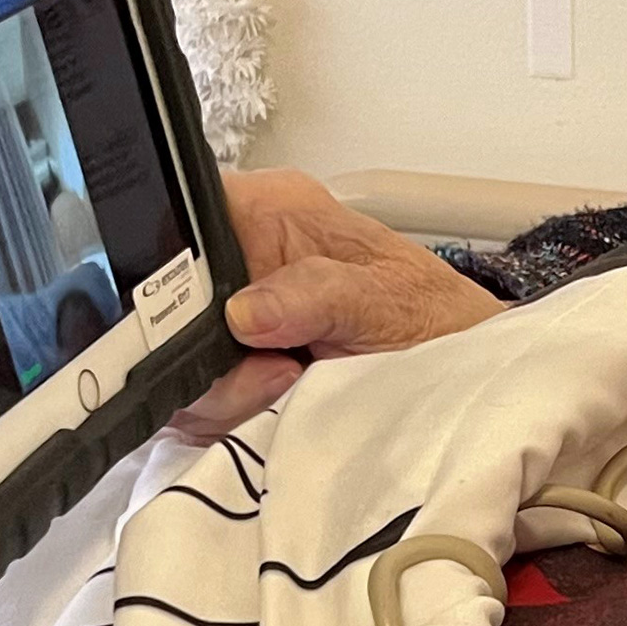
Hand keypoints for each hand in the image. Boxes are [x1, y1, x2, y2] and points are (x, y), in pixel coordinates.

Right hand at [167, 170, 504, 442]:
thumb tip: (246, 311)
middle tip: (274, 369)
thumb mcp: (384, 301)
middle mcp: (240, 259)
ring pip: (172, 357)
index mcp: (269, 210)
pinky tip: (277, 406)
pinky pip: (193, 396)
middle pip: (161, 301)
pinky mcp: (232, 370)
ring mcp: (231, 319)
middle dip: (204, 348)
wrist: (465, 386)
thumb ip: (317, 294)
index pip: (182, 211)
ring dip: (222, 389)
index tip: (208, 315)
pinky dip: (227, 415)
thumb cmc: (435, 324)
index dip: (169, 263)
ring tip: (290, 385)